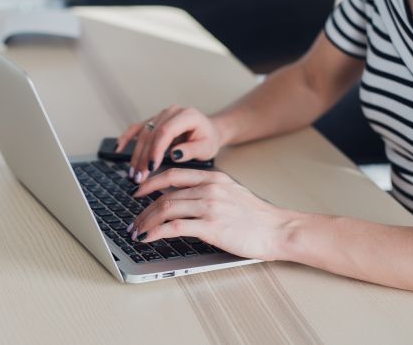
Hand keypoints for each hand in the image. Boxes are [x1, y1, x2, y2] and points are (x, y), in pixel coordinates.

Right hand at [117, 105, 222, 182]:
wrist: (209, 130)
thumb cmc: (208, 139)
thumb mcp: (207, 148)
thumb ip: (191, 150)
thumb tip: (174, 154)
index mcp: (186, 115)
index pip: (165, 131)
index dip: (156, 149)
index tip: (151, 167)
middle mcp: (171, 112)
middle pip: (151, 133)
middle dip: (143, 157)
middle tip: (139, 177)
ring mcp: (160, 115)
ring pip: (143, 134)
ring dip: (136, 155)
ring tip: (133, 173)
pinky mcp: (153, 121)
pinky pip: (137, 129)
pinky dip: (127, 138)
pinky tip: (118, 148)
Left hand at [128, 168, 291, 260]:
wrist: (279, 230)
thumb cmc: (258, 217)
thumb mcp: (232, 193)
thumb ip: (208, 191)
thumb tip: (184, 199)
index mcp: (213, 178)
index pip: (173, 175)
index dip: (151, 182)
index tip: (138, 191)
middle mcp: (209, 188)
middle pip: (165, 195)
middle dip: (144, 209)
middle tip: (134, 220)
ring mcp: (209, 206)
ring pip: (166, 209)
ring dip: (146, 222)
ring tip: (137, 232)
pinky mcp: (211, 226)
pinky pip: (174, 227)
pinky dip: (155, 232)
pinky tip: (148, 238)